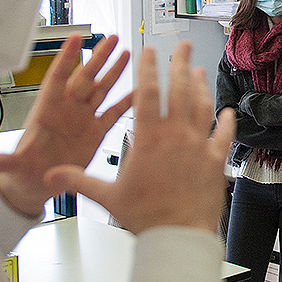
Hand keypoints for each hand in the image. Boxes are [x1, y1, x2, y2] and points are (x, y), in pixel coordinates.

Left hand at [0, 34, 132, 215]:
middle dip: (98, 57)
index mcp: (48, 111)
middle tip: (111, 38)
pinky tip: (139, 90)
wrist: (37, 184)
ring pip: (101, 89)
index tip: (75, 37)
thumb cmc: (23, 171)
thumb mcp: (16, 166)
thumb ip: (8, 161)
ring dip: (113, 72)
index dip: (67, 57)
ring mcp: (82, 119)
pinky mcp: (95, 132)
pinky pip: (113, 112)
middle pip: (85, 77)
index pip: (58, 77)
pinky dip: (126, 101)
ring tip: (126, 53)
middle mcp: (67, 110)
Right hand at [46, 42, 234, 233]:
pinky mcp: (216, 160)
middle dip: (181, 64)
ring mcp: (199, 146)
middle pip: (180, 90)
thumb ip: (79, 181)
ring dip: (201, 86)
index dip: (149, 69)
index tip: (150, 51)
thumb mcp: (107, 196)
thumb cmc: (145, 216)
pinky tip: (228, 113)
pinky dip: (227, 122)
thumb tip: (53, 175)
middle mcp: (176, 136)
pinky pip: (223, 135)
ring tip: (200, 71)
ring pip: (202, 106)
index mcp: (149, 138)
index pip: (148, 93)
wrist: (178, 235)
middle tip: (183, 47)